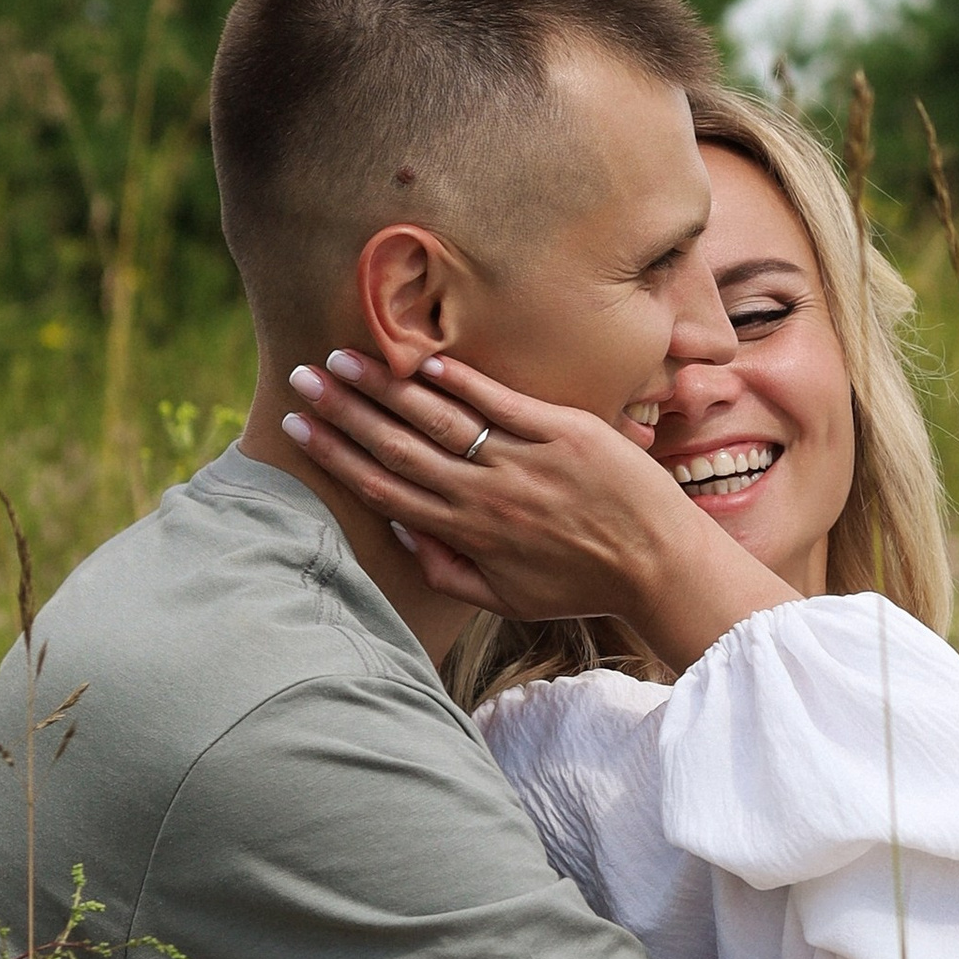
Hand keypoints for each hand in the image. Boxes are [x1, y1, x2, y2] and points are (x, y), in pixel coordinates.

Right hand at [280, 346, 796, 667]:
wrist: (661, 566)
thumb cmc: (584, 586)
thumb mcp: (509, 600)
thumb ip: (447, 570)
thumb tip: (399, 531)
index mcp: (467, 535)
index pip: (384, 489)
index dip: (336, 456)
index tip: (298, 427)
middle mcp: (486, 497)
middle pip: (397, 448)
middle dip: (344, 412)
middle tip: (302, 379)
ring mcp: (523, 462)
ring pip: (437, 420)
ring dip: (384, 388)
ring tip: (344, 360)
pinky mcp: (563, 433)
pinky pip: (499, 401)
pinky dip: (456, 380)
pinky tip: (418, 358)